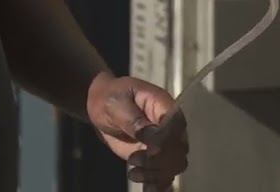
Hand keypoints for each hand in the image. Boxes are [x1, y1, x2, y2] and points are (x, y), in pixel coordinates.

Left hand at [86, 73, 188, 190]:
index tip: (150, 150)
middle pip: (178, 151)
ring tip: (133, 173)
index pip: (176, 128)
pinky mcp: (155, 158)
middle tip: (134, 160)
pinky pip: (163, 175)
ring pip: (173, 167)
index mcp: (164, 107)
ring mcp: (164, 144)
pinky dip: (157, 185)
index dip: (166, 142)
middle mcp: (170, 127)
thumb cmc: (110, 97)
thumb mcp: (117, 104)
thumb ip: (134, 119)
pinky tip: (148, 190)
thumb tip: (152, 135)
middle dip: (159, 161)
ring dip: (155, 174)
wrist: (101, 106)